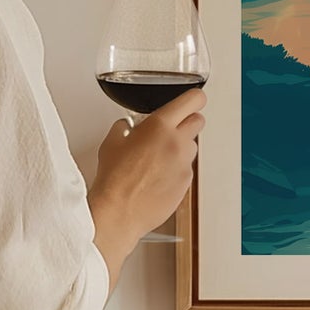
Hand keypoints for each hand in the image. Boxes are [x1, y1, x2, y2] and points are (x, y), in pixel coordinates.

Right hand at [88, 85, 204, 286]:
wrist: (119, 211)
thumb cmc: (114, 179)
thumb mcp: (112, 142)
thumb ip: (125, 127)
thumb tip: (128, 126)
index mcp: (160, 126)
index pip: (193, 100)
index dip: (194, 98)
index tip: (192, 100)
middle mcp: (177, 143)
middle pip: (198, 121)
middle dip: (187, 121)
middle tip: (172, 128)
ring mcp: (184, 164)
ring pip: (192, 146)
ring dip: (181, 147)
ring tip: (159, 157)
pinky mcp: (186, 183)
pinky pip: (186, 169)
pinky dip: (177, 169)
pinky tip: (158, 177)